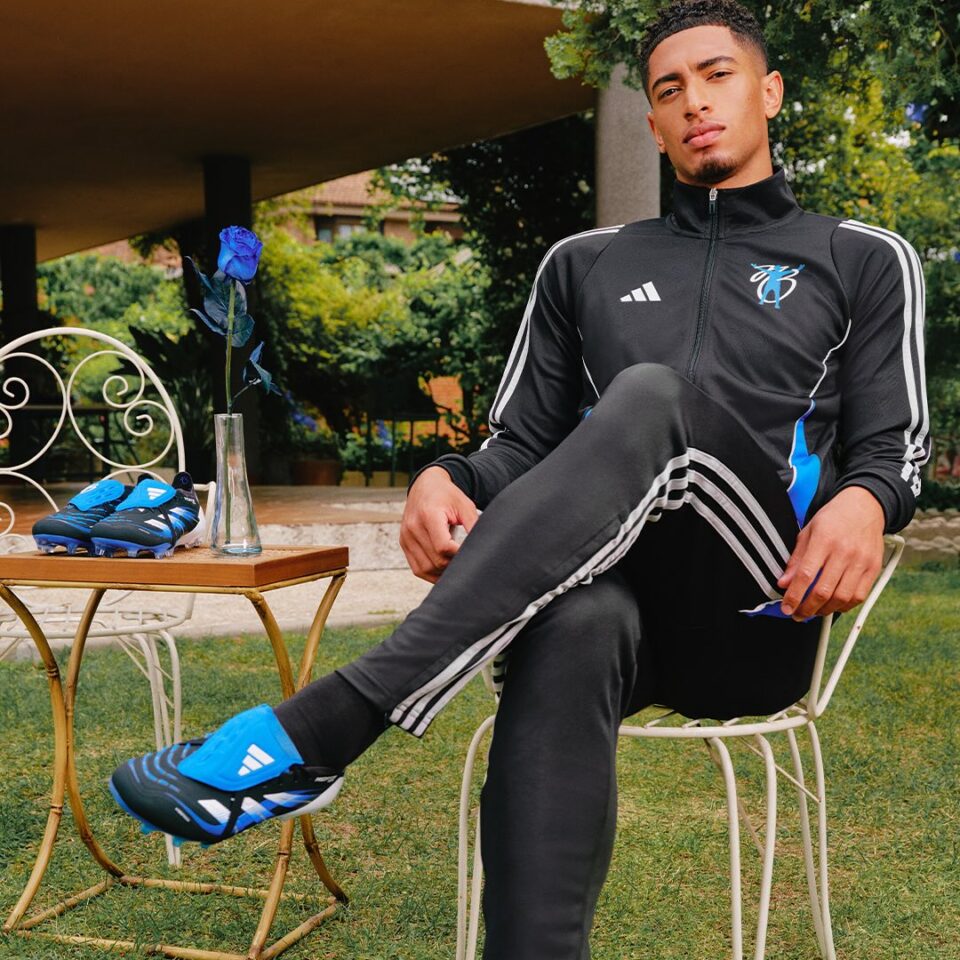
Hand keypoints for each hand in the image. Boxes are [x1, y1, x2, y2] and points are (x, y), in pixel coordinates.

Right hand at [400, 467, 478, 582]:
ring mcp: (406, 537)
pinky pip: (417, 568)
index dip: (459, 555)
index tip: (470, 554)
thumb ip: (473, 525)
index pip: (443, 546)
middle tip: (467, 562)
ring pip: (425, 569)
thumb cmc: (446, 495)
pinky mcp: (404, 544)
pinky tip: (444, 570)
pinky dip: (432, 573)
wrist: (425, 486)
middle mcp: (413, 527)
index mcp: (428, 515)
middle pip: (435, 560)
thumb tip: (483, 546)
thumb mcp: (465, 505)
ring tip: (457, 566)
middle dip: (453, 565)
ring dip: (443, 573)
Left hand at [777, 486, 884, 620]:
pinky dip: (844, 606)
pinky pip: (859, 596)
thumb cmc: (833, 518)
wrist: (864, 507)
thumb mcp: (808, 532)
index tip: (786, 608)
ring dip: (824, 610)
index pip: (805, 575)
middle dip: (807, 608)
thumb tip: (784, 583)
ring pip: (842, 598)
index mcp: (824, 539)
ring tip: (813, 611)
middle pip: (824, 591)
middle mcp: (844, 552)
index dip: (794, 596)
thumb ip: (796, 559)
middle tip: (797, 614)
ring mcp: (861, 561)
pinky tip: (833, 605)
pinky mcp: (874, 568)